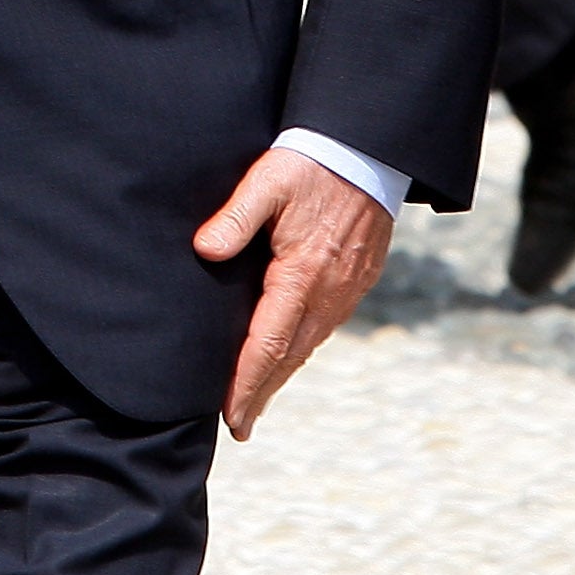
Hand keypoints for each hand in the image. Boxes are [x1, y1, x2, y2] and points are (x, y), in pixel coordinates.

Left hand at [193, 147, 392, 439]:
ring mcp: (349, 287)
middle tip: (241, 426)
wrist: (369, 147)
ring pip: (311, 343)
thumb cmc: (312, 162)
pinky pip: (329, 324)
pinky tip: (294, 351)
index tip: (232, 417)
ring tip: (261, 397)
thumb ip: (236, 216)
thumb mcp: (268, 181)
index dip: (247, 384)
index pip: (268, 344)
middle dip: (263, 392)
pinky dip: (305, 347)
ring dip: (284, 373)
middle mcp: (330, 290)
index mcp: (302, 274)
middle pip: (291, 355)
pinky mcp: (362, 277)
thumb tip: (205, 250)